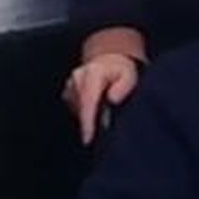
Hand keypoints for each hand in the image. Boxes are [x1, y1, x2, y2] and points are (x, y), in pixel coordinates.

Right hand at [62, 28, 146, 144]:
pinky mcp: (68, 90)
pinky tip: (96, 109)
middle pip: (80, 108)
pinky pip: (75, 108)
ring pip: (77, 109)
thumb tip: (112, 99)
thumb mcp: (129, 76)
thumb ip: (123, 87)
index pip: (88, 101)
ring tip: (103, 113)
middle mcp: (78, 77)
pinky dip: (84, 113)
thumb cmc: (122, 71)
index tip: (88, 139)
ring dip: (88, 117)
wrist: (110, 60)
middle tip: (100, 133)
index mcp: (93, 73)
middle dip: (89, 124)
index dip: (87, 122)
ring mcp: (71, 83)